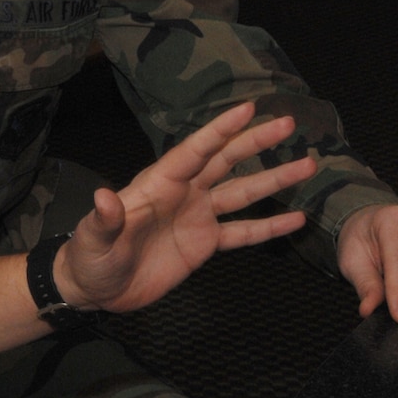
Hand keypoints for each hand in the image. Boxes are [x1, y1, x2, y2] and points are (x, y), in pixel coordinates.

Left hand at [55, 103, 315, 313]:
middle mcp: (184, 193)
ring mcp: (198, 216)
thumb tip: (105, 198)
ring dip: (274, 179)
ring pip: (242, 192)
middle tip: (288, 123)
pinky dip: (269, 227)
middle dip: (256, 141)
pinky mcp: (205, 243)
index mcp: (159, 184)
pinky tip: (296, 218)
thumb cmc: (90, 258)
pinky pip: (243, 232)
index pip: (195, 151)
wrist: (97, 289)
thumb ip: (104, 219)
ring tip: (307, 164)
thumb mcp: (94, 240)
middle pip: (226, 161)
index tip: (248, 109)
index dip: (220, 130)